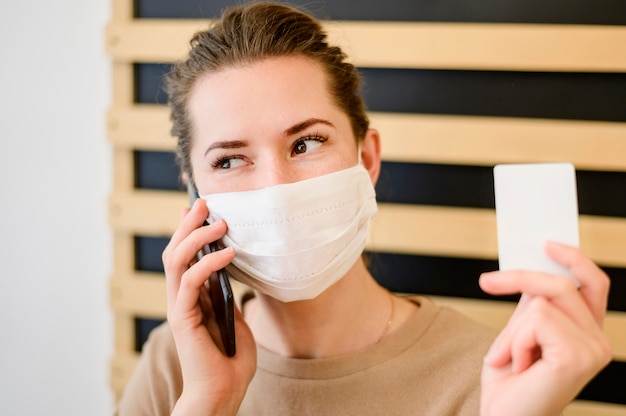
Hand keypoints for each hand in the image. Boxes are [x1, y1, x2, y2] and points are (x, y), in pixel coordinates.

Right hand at [162, 198, 256, 414]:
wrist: (223, 391)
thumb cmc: (230, 357)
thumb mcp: (233, 315)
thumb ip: (225, 293)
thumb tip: (230, 268)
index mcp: (191, 296)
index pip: (184, 255)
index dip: (188, 230)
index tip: (198, 207)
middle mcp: (180, 298)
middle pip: (175, 251)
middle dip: (188, 225)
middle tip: (204, 203)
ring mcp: (179, 307)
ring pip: (177, 261)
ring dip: (196, 237)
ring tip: (218, 222)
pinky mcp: (183, 318)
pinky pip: (190, 282)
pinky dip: (207, 264)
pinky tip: (226, 253)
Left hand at [479, 242, 611, 415]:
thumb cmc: (509, 382)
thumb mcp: (518, 333)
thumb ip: (531, 305)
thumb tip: (529, 270)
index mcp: (587, 333)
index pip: (592, 283)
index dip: (573, 259)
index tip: (545, 242)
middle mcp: (598, 341)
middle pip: (562, 283)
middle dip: (519, 279)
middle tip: (486, 282)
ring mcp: (593, 350)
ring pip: (540, 302)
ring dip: (512, 330)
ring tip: (511, 358)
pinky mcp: (577, 358)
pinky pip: (535, 320)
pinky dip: (514, 340)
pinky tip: (518, 365)